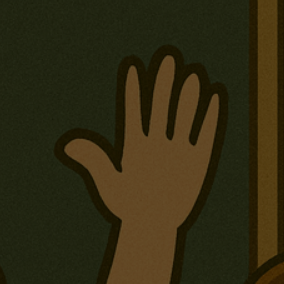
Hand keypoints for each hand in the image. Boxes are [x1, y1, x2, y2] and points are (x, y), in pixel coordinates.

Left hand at [57, 48, 224, 231]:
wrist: (151, 226)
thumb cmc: (126, 205)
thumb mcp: (108, 183)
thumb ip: (93, 160)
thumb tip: (69, 145)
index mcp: (133, 145)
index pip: (134, 111)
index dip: (133, 90)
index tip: (132, 66)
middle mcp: (156, 142)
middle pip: (161, 107)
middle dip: (163, 83)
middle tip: (167, 57)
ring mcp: (178, 149)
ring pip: (184, 117)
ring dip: (187, 96)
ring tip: (191, 72)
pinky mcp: (197, 161)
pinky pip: (205, 135)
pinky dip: (209, 117)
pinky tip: (214, 95)